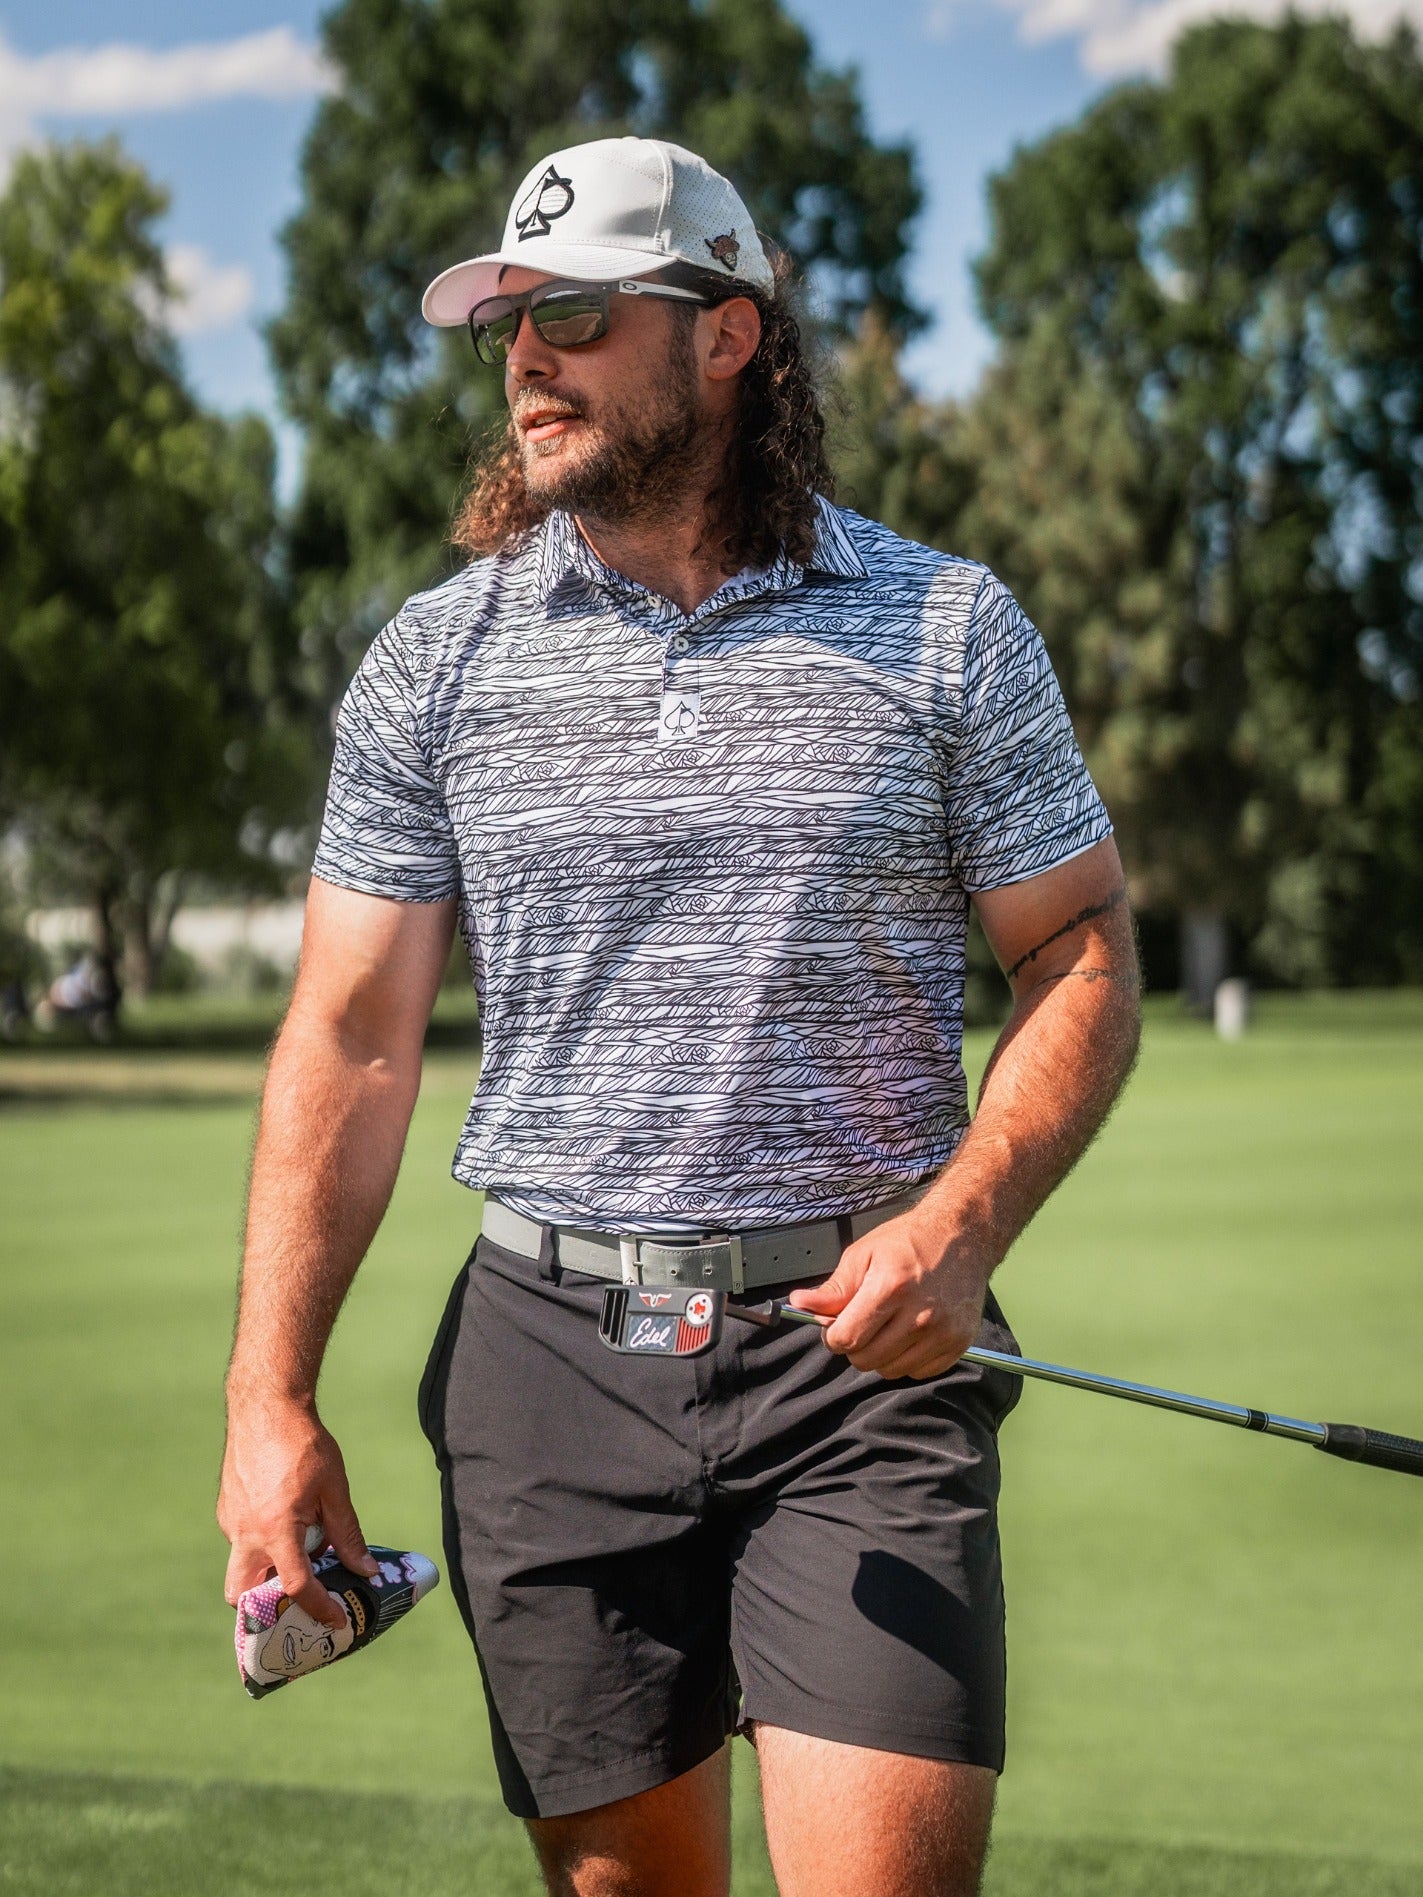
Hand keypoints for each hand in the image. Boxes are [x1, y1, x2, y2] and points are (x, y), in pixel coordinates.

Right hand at [218, 1393, 377, 1628]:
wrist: (266, 1406)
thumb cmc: (304, 1444)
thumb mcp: (335, 1489)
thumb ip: (348, 1534)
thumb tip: (365, 1570)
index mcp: (275, 1530)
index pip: (294, 1587)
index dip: (319, 1608)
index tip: (336, 1620)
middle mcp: (244, 1532)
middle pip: (241, 1593)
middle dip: (264, 1607)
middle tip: (298, 1602)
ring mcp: (231, 1521)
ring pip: (241, 1566)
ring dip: (267, 1571)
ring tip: (302, 1556)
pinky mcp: (227, 1508)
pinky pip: (242, 1540)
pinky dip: (263, 1544)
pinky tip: (289, 1521)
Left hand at [788, 1211, 990, 1379]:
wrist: (963, 1235)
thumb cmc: (910, 1241)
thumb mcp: (863, 1254)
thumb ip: (833, 1288)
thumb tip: (800, 1304)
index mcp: (891, 1288)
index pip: (846, 1339)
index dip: (833, 1335)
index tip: (836, 1325)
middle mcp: (920, 1314)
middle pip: (866, 1360)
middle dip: (855, 1345)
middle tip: (862, 1322)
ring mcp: (943, 1332)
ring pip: (891, 1370)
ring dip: (881, 1354)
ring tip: (887, 1325)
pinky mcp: (958, 1343)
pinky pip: (918, 1372)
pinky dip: (907, 1359)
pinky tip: (909, 1333)